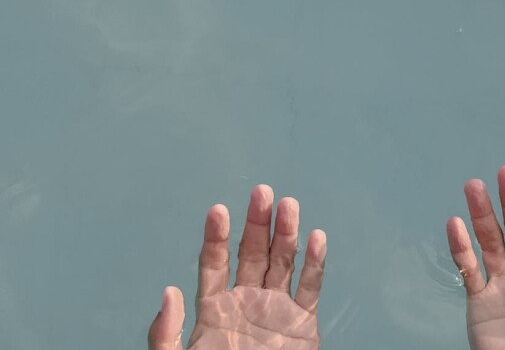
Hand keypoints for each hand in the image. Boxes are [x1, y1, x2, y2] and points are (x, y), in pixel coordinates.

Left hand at [149, 185, 326, 349]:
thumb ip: (165, 335)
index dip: (216, 236)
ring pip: (283, 262)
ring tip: (288, 205)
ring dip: (286, 233)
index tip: (217, 210)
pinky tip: (316, 238)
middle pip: (252, 253)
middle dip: (257, 222)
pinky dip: (316, 263)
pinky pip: (311, 287)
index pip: (214, 262)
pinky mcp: (303, 323)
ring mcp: (276, 309)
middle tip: (261, 192)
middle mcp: (246, 301)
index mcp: (214, 309)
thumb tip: (167, 292)